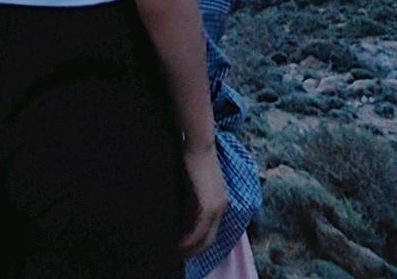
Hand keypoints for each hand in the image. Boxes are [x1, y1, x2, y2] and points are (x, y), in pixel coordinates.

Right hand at [179, 140, 227, 257]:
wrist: (198, 143)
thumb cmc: (193, 156)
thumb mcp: (194, 180)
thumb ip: (192, 196)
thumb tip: (181, 207)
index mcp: (219, 201)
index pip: (210, 230)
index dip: (197, 242)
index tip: (182, 246)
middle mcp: (221, 207)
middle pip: (209, 239)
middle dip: (194, 250)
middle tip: (178, 254)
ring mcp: (216, 207)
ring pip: (204, 238)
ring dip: (190, 248)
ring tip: (175, 252)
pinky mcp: (208, 205)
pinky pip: (198, 231)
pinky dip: (189, 241)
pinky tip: (178, 244)